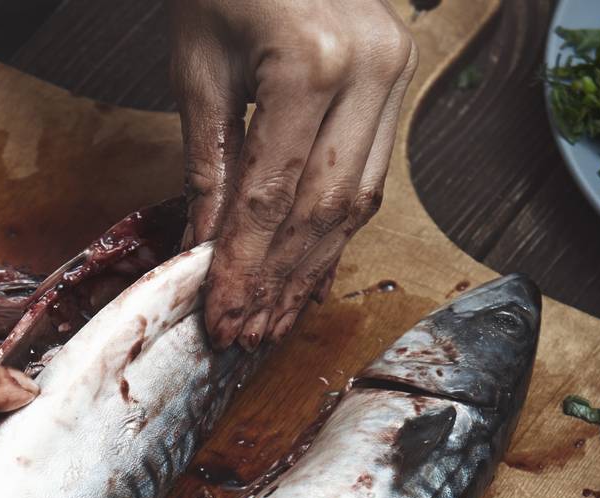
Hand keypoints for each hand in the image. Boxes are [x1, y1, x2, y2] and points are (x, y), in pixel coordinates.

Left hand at [169, 0, 416, 347]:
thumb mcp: (198, 70)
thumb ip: (208, 169)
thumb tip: (203, 254)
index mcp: (311, 62)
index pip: (273, 198)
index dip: (244, 268)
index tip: (221, 316)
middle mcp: (368, 69)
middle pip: (323, 210)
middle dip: (280, 282)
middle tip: (247, 333)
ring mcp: (394, 72)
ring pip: (356, 202)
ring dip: (311, 270)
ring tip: (274, 319)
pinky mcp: (401, 76)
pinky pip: (370, 174)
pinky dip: (335, 230)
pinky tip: (307, 272)